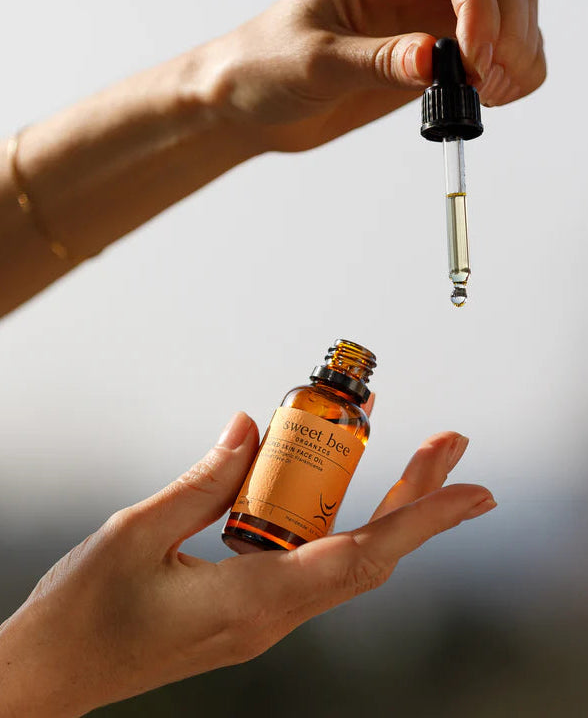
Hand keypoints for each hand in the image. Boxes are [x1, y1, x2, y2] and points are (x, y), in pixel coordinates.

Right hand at [0, 411, 494, 715]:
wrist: (50, 678)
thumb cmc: (84, 615)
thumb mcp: (136, 534)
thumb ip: (202, 481)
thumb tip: (249, 429)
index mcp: (252, 601)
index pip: (361, 556)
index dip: (424, 520)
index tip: (475, 491)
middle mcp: (271, 617)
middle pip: (368, 557)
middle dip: (418, 502)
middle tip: (449, 446)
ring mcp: (261, 619)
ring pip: (343, 560)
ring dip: (380, 508)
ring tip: (403, 454)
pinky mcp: (246, 613)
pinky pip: (307, 565)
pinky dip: (331, 521)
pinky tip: (325, 488)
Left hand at [205, 0, 544, 151]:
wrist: (249, 104)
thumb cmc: (264, 67)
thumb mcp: (314, 65)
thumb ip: (374, 61)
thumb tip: (432, 62)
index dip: (479, 5)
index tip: (473, 58)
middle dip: (508, 28)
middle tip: (487, 81)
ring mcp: (425, 19)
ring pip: (507, 12)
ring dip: (517, 51)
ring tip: (489, 95)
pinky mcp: (431, 57)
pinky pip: (492, 54)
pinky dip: (508, 73)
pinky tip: (489, 97)